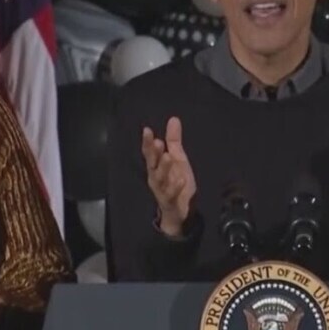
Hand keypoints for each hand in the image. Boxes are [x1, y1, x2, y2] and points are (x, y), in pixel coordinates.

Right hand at [141, 117, 195, 235]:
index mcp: (156, 166)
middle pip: (152, 164)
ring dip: (163, 168)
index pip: (149, 152)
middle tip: (157, 142)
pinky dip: (175, 187)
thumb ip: (174, 141)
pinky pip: (171, 194)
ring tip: (168, 157)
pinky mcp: (170, 201)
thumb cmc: (176, 182)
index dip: (147, 142)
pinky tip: (181, 180)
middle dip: (153, 153)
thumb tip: (173, 119)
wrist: (179, 211)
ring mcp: (162, 190)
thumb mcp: (178, 159)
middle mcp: (155, 177)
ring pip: (160, 178)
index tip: (147, 130)